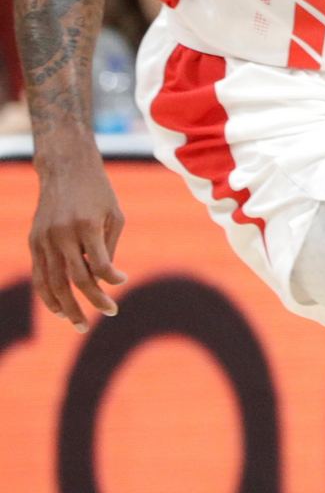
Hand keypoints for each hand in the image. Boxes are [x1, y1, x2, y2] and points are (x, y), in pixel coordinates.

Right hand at [28, 141, 126, 330]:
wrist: (65, 169)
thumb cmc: (98, 192)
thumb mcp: (113, 214)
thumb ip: (109, 247)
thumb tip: (106, 280)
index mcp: (86, 226)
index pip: (99, 265)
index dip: (112, 279)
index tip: (123, 281)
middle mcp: (62, 234)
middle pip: (76, 279)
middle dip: (93, 300)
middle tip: (111, 312)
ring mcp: (44, 239)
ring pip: (53, 282)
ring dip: (67, 306)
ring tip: (80, 323)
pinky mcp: (34, 241)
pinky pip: (39, 274)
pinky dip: (47, 294)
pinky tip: (58, 309)